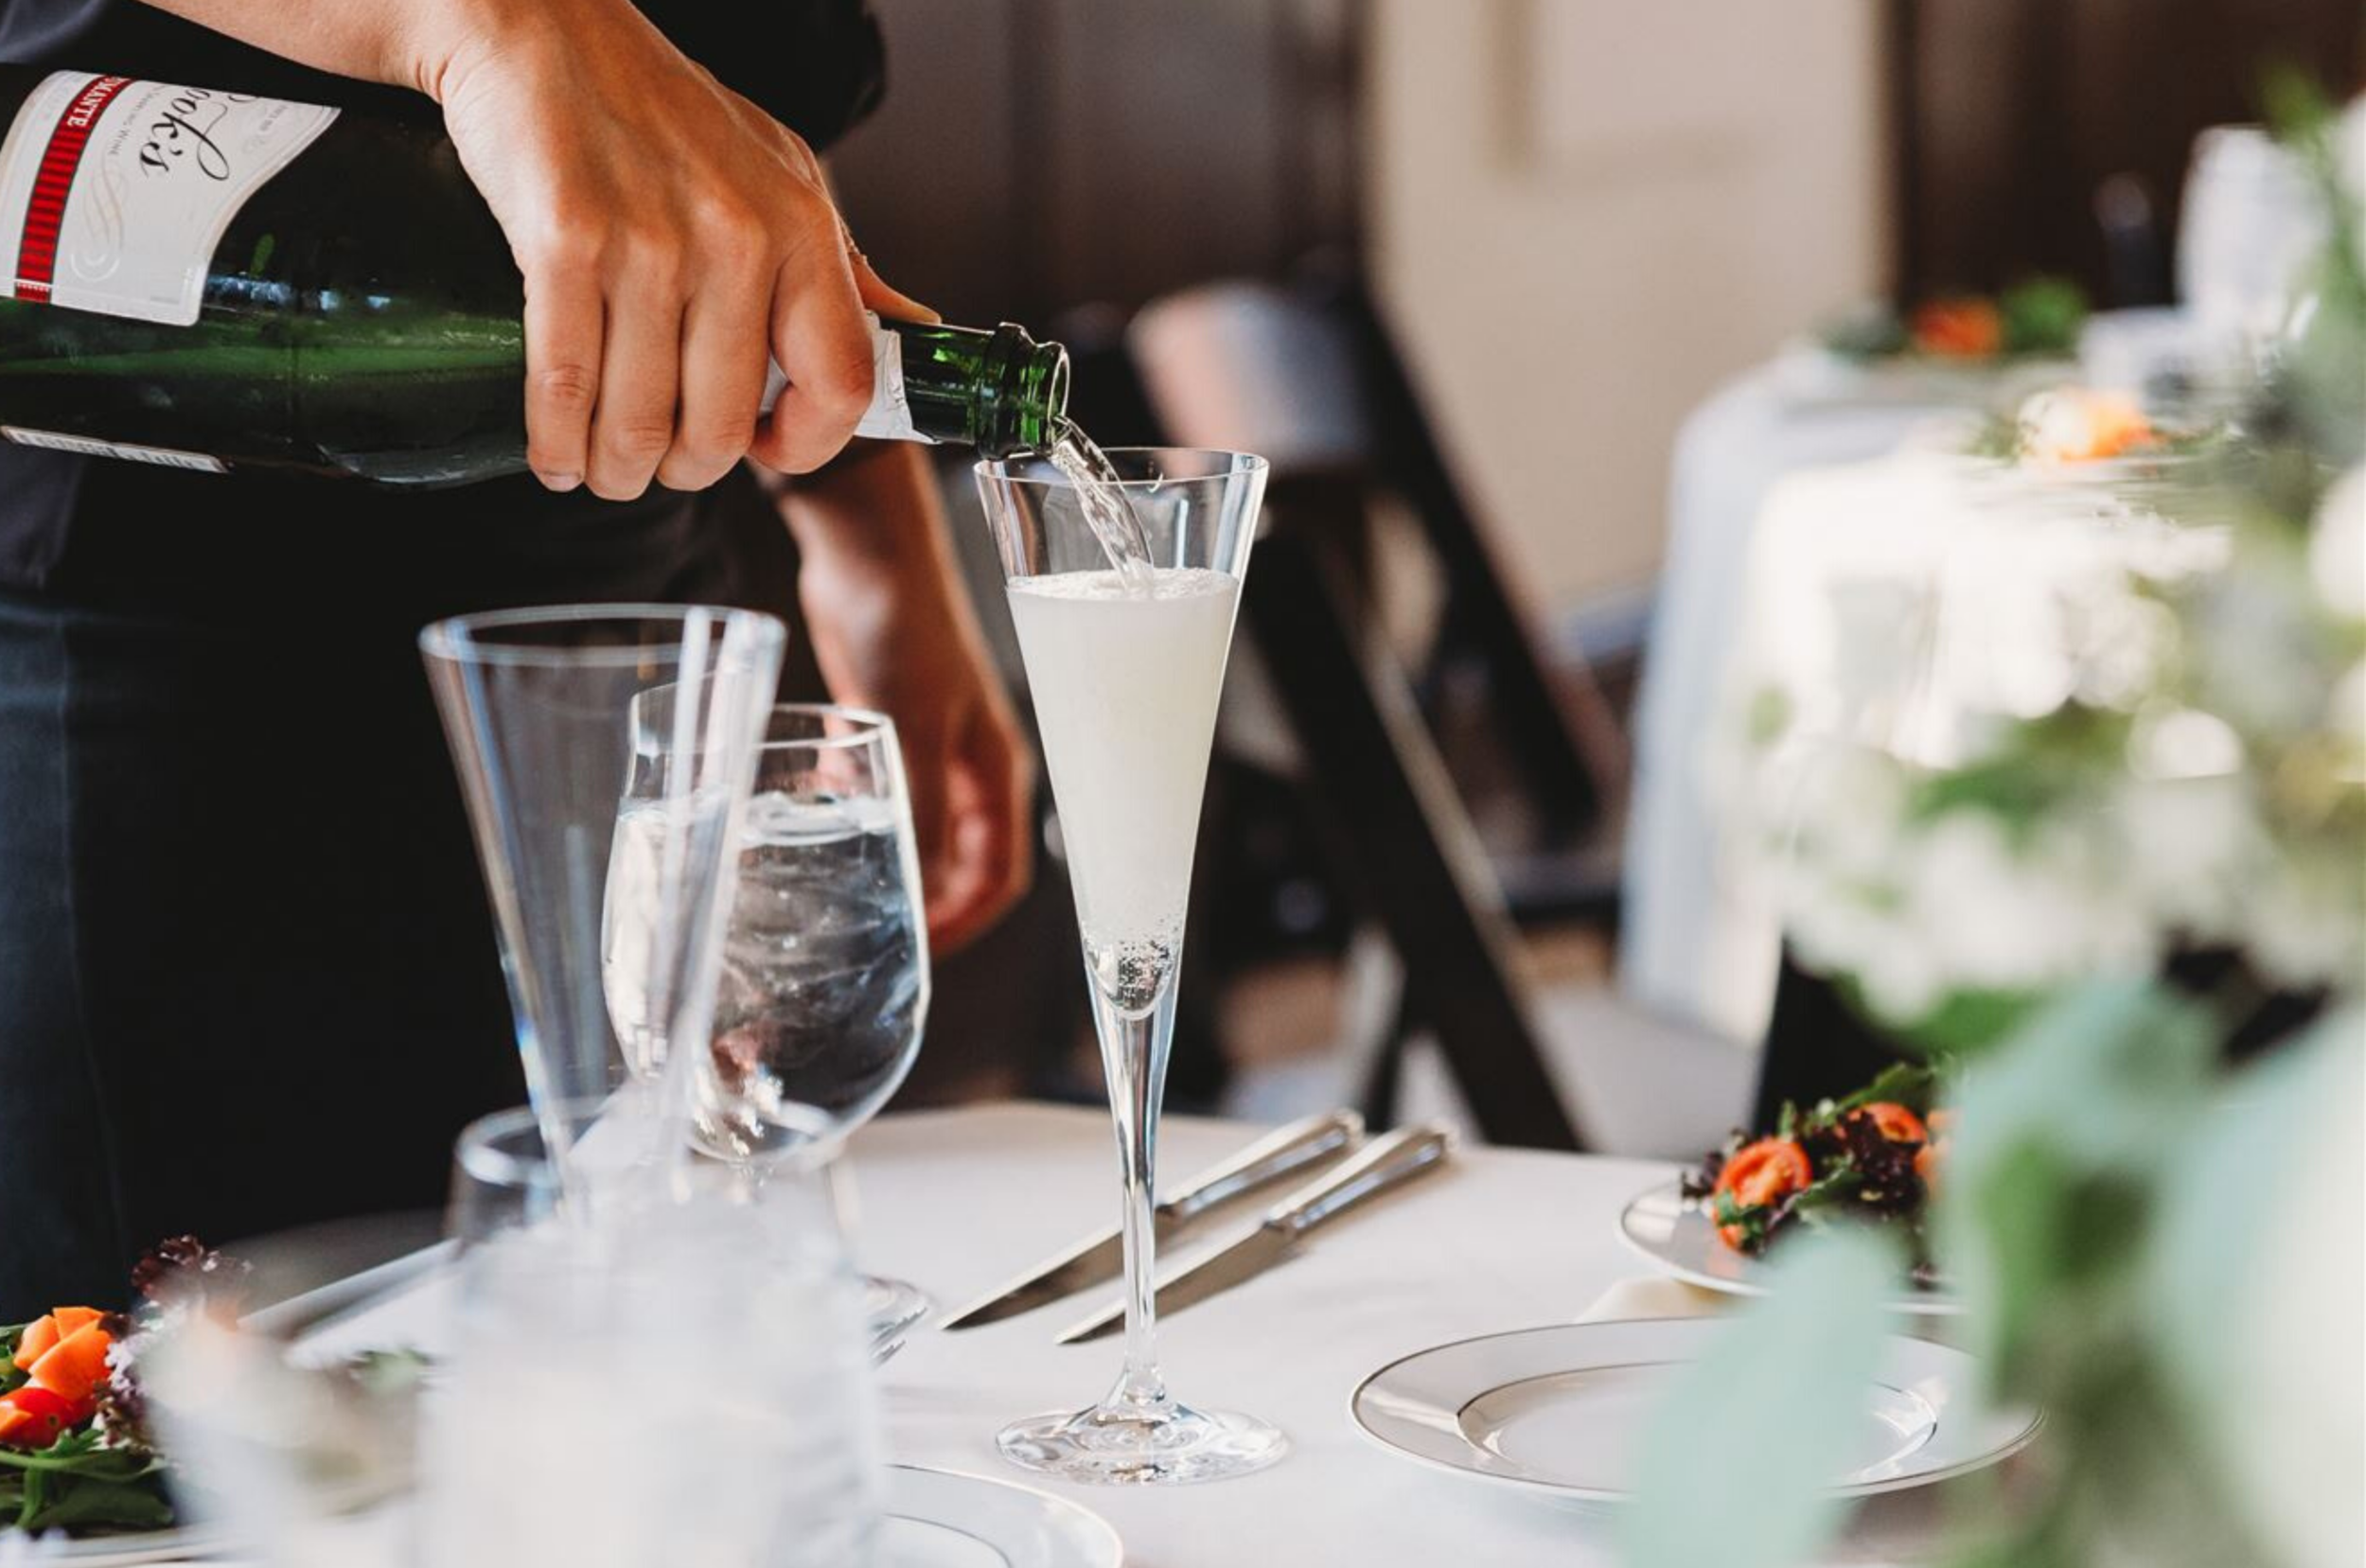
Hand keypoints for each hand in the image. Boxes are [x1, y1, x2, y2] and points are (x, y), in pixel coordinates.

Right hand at [420, 0, 931, 495]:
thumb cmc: (662, 111)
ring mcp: (650, 242)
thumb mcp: (781, 173)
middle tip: (659, 466)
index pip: (842, 384)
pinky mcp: (564, 242)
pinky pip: (565, 386)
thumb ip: (841, 261)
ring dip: (614, 471)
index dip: (807, 445)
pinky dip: (555, 443)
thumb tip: (913, 327)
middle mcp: (737, 239)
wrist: (542, 29)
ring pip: (640, 423)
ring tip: (600, 468)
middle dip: (684, 472)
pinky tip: (554, 454)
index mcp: (803, 228)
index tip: (766, 451)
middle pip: (723, 427)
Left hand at [775, 446, 1034, 951]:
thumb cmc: (905, 626)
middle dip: (920, 898)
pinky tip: (823, 785)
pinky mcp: (889, 725)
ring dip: (885, 848)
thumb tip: (926, 889)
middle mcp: (968, 768)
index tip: (915, 954)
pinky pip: (880, 787)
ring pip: (915, 826)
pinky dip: (856, 798)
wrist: (866, 550)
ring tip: (840, 862)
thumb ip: (923, 810)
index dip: (964, 924)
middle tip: (868, 927)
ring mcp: (929, 746)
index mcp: (996, 773)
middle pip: (958, 861)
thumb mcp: (913, 728)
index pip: (999, 877)